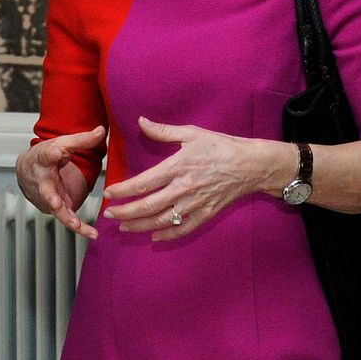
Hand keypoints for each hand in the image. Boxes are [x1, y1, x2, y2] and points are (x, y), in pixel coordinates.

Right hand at [16, 127, 102, 239]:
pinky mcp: (54, 208)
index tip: (58, 152)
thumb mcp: (62, 144)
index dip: (53, 153)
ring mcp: (47, 197)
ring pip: (56, 210)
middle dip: (51, 198)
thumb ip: (82, 139)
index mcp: (44, 159)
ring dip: (68, 219)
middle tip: (56, 204)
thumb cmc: (45, 155)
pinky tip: (91, 233)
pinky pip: (66, 219)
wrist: (27, 170)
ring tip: (78, 226)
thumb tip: (102, 130)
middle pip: (46, 190)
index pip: (48, 154)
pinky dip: (78, 228)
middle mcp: (43, 180)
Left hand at [102, 117, 288, 241]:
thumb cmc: (220, 146)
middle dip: (125, 212)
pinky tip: (154, 238)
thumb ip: (163, 131)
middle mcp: (183, 188)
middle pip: (148, 206)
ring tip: (123, 227)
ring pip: (162, 220)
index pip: (143, 183)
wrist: (251, 165)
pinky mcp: (206, 214)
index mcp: (177, 167)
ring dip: (140, 226)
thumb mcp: (191, 133)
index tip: (110, 194)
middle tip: (109, 214)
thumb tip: (140, 121)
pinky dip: (167, 236)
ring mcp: (194, 204)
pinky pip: (183, 229)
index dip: (124, 190)